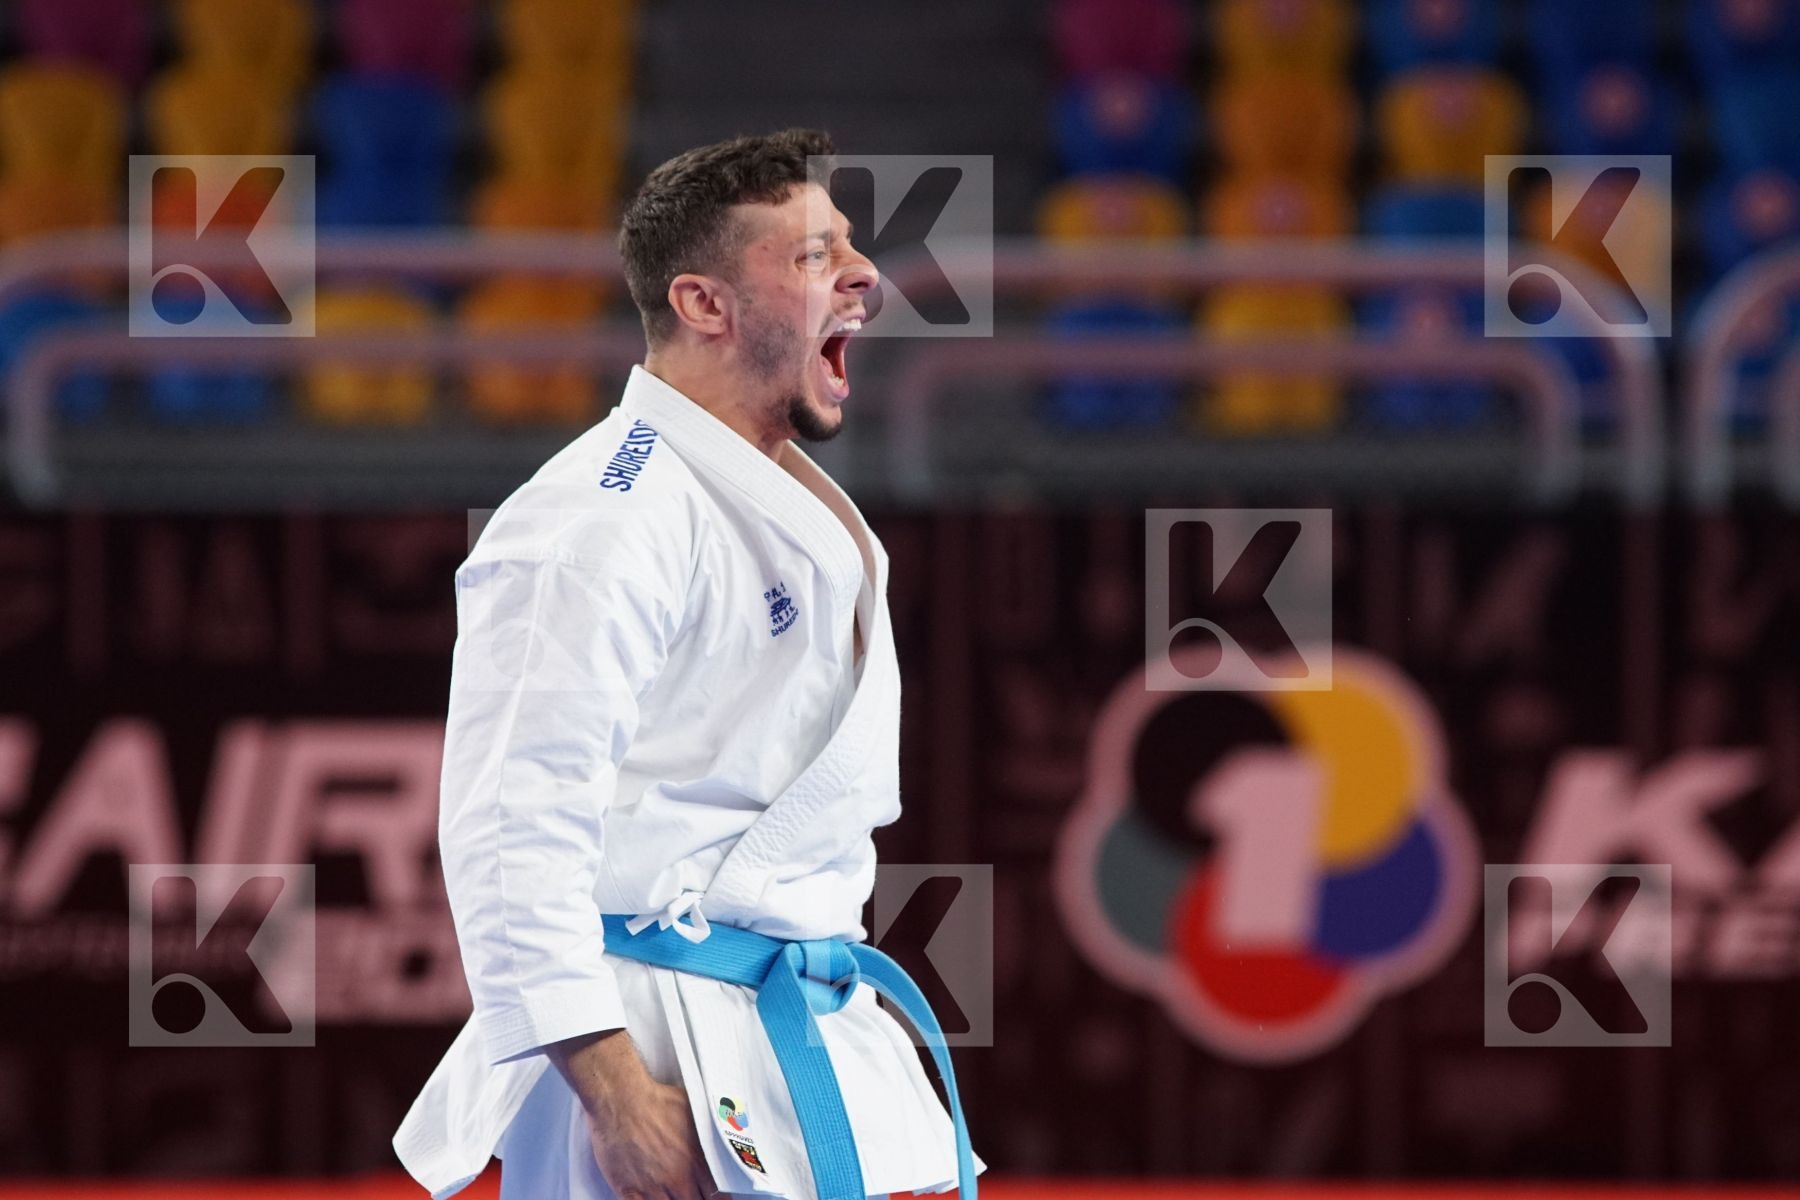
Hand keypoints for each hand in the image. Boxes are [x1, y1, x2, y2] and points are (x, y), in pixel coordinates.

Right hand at [546, 1028, 714, 1198]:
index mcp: (696, 1161)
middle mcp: (677, 1178)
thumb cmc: (656, 1100)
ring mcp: (652, 1187)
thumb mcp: (695, 1110)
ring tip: (673, 1194)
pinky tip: (652, 1198)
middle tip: (693, 1194)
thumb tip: (722, 1132)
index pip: (717, 1194)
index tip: (717, 1196)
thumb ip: (708, 1132)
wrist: (621, 1099)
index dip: (718, 1197)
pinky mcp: (627, 1189)